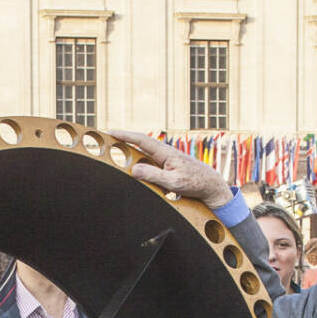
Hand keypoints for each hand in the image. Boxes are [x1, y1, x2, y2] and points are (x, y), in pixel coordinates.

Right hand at [109, 130, 232, 208]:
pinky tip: (132, 167)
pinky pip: (149, 163)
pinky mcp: (166, 167)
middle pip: (139, 143)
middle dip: (123, 140)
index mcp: (165, 152)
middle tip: (105, 139)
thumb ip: (154, 175)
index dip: (125, 135)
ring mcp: (165, 159)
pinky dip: (138, 163)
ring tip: (114, 151)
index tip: (110, 132)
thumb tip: (134, 170)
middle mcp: (164, 153)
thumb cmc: (195, 183)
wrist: (210, 185)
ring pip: (143, 153)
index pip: (141, 140)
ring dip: (129, 151)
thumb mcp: (174, 182)